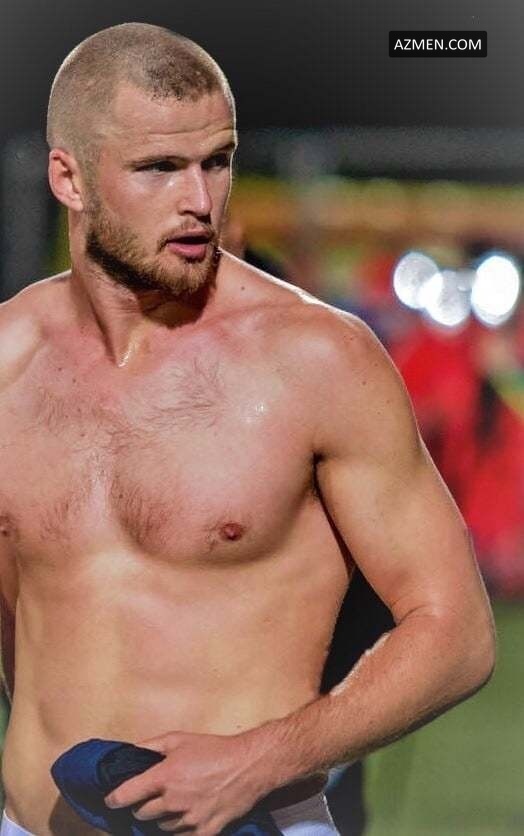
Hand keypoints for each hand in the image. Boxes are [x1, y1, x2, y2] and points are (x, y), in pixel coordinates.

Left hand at [103, 729, 269, 834]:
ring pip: (161, 827)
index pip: (127, 795)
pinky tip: (185, 818)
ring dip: (162, 818)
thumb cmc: (214, 749)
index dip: (115, 799)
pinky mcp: (204, 832)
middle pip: (143, 813)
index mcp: (165, 776)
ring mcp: (189, 820)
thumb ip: (150, 746)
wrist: (248, 766)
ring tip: (173, 805)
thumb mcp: (179, 738)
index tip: (111, 801)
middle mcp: (173, 801)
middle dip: (143, 806)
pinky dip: (179, 830)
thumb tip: (129, 752)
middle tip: (151, 798)